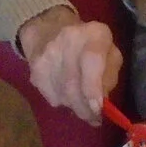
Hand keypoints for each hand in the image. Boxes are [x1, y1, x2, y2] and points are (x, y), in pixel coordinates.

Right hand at [16, 5, 122, 125]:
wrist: (48, 29)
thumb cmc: (88, 46)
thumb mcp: (109, 54)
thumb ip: (110, 77)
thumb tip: (102, 105)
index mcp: (95, 34)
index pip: (92, 60)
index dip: (93, 88)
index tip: (97, 108)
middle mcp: (69, 39)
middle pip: (75, 85)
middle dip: (86, 109)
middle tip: (94, 117)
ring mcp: (48, 54)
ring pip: (64, 96)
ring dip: (75, 106)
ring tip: (81, 102)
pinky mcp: (35, 68)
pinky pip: (52, 97)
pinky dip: (61, 101)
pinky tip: (65, 91)